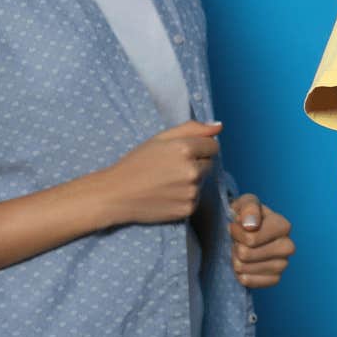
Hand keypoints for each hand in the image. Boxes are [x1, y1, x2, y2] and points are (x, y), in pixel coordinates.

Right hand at [98, 120, 221, 224]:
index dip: (198, 147)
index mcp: (186, 149)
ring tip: (166, 182)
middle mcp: (192, 171)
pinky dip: (185, 197)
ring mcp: (191, 192)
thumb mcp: (160, 138)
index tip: (182, 153)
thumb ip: (192, 129)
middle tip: (171, 167)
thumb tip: (219, 127)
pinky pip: (195, 198)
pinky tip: (167, 195)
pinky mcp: (188, 209)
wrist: (116, 194)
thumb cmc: (136, 163)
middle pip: (209, 163)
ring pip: (202, 181)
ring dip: (190, 180)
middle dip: (196, 163)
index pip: (213, 145)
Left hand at [228, 194, 294, 288]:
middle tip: (239, 240)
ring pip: (244, 268)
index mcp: (283, 226)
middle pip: (246, 255)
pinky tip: (245, 264)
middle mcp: (288, 246)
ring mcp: (283, 264)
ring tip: (241, 250)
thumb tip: (251, 225)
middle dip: (236, 246)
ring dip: (236, 259)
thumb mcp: (246, 202)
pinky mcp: (275, 278)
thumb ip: (248, 208)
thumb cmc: (247, 216)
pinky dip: (240, 273)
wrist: (247, 231)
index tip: (236, 225)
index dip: (236, 232)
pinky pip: (247, 281)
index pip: (251, 238)